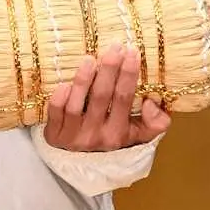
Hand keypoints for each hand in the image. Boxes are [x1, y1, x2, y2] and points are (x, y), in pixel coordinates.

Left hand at [43, 42, 171, 151]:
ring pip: (76, 106)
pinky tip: (64, 83)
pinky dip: (59, 99)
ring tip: (89, 59)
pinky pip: (55, 115)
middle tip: (114, 47)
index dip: (128, 75)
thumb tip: (151, 102)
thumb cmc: (111, 137)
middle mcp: (96, 136)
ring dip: (83, 80)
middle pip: (101, 97)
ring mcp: (73, 136)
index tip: (132, 52)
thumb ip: (156, 123)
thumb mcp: (138, 135)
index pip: (123, 99)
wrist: (80, 162)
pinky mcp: (54, 135)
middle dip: (109, 70)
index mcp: (118, 134)